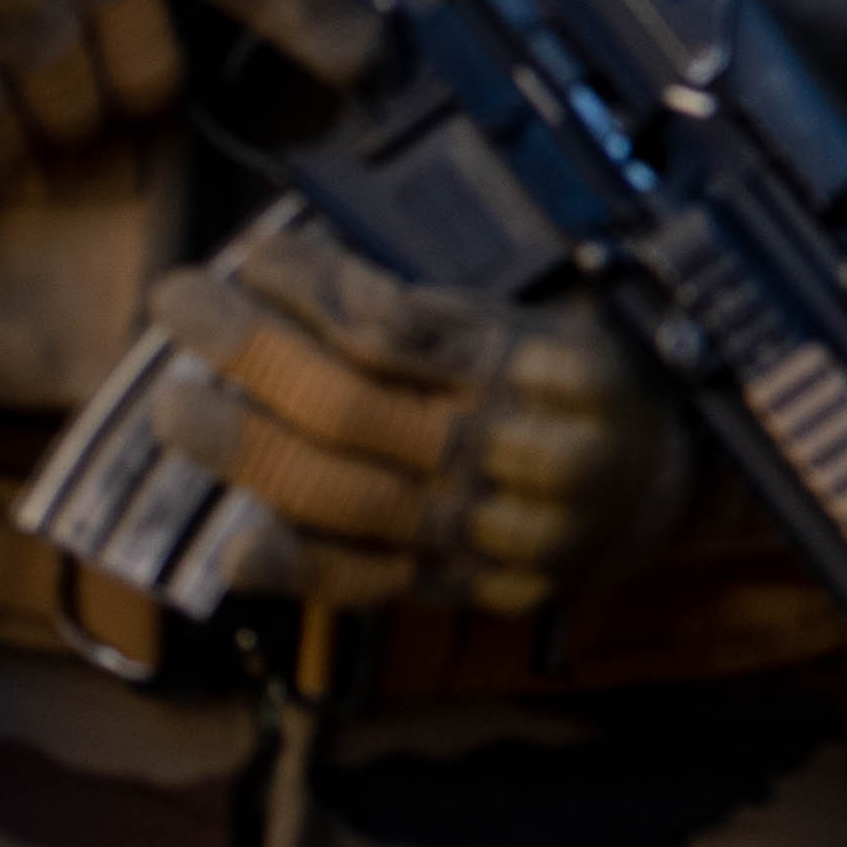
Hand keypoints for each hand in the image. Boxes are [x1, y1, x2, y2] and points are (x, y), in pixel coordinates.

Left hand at [141, 206, 702, 618]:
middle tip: (180, 303)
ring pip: (349, 494)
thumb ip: (447, 315)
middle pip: (359, 405)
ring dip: (246, 448)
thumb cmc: (599, 382)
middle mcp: (534, 455)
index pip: (409, 326)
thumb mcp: (555, 316)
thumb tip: (300, 281)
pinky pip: (376, 584)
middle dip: (253, 351)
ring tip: (175, 406)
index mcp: (563, 368)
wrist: (670, 488)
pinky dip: (298, 567)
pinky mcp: (480, 590)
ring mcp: (504, 534)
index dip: (318, 289)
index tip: (252, 256)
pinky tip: (234, 543)